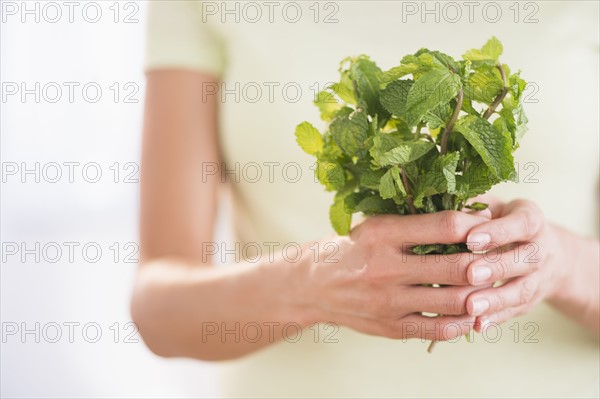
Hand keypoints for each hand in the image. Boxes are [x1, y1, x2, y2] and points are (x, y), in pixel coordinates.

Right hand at [298, 211, 491, 341]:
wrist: (314, 286)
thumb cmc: (354, 248)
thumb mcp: (376, 225)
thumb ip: (417, 221)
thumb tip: (473, 218)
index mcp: (383, 233)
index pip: (444, 226)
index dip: (476, 226)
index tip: (489, 225)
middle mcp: (385, 267)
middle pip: (456, 266)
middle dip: (487, 262)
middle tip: (501, 258)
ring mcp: (389, 301)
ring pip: (454, 300)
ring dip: (481, 293)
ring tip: (492, 283)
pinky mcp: (392, 327)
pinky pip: (439, 329)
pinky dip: (464, 321)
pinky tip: (472, 311)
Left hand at [462, 199, 563, 330]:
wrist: (541, 250)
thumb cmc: (501, 221)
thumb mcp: (493, 206)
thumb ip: (475, 206)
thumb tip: (449, 209)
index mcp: (531, 220)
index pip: (520, 224)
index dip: (498, 232)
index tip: (471, 239)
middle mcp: (541, 249)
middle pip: (526, 259)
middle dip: (497, 267)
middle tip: (469, 273)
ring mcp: (538, 278)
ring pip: (522, 290)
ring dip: (496, 300)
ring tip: (470, 306)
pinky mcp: (529, 301)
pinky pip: (514, 312)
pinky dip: (496, 319)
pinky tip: (476, 326)